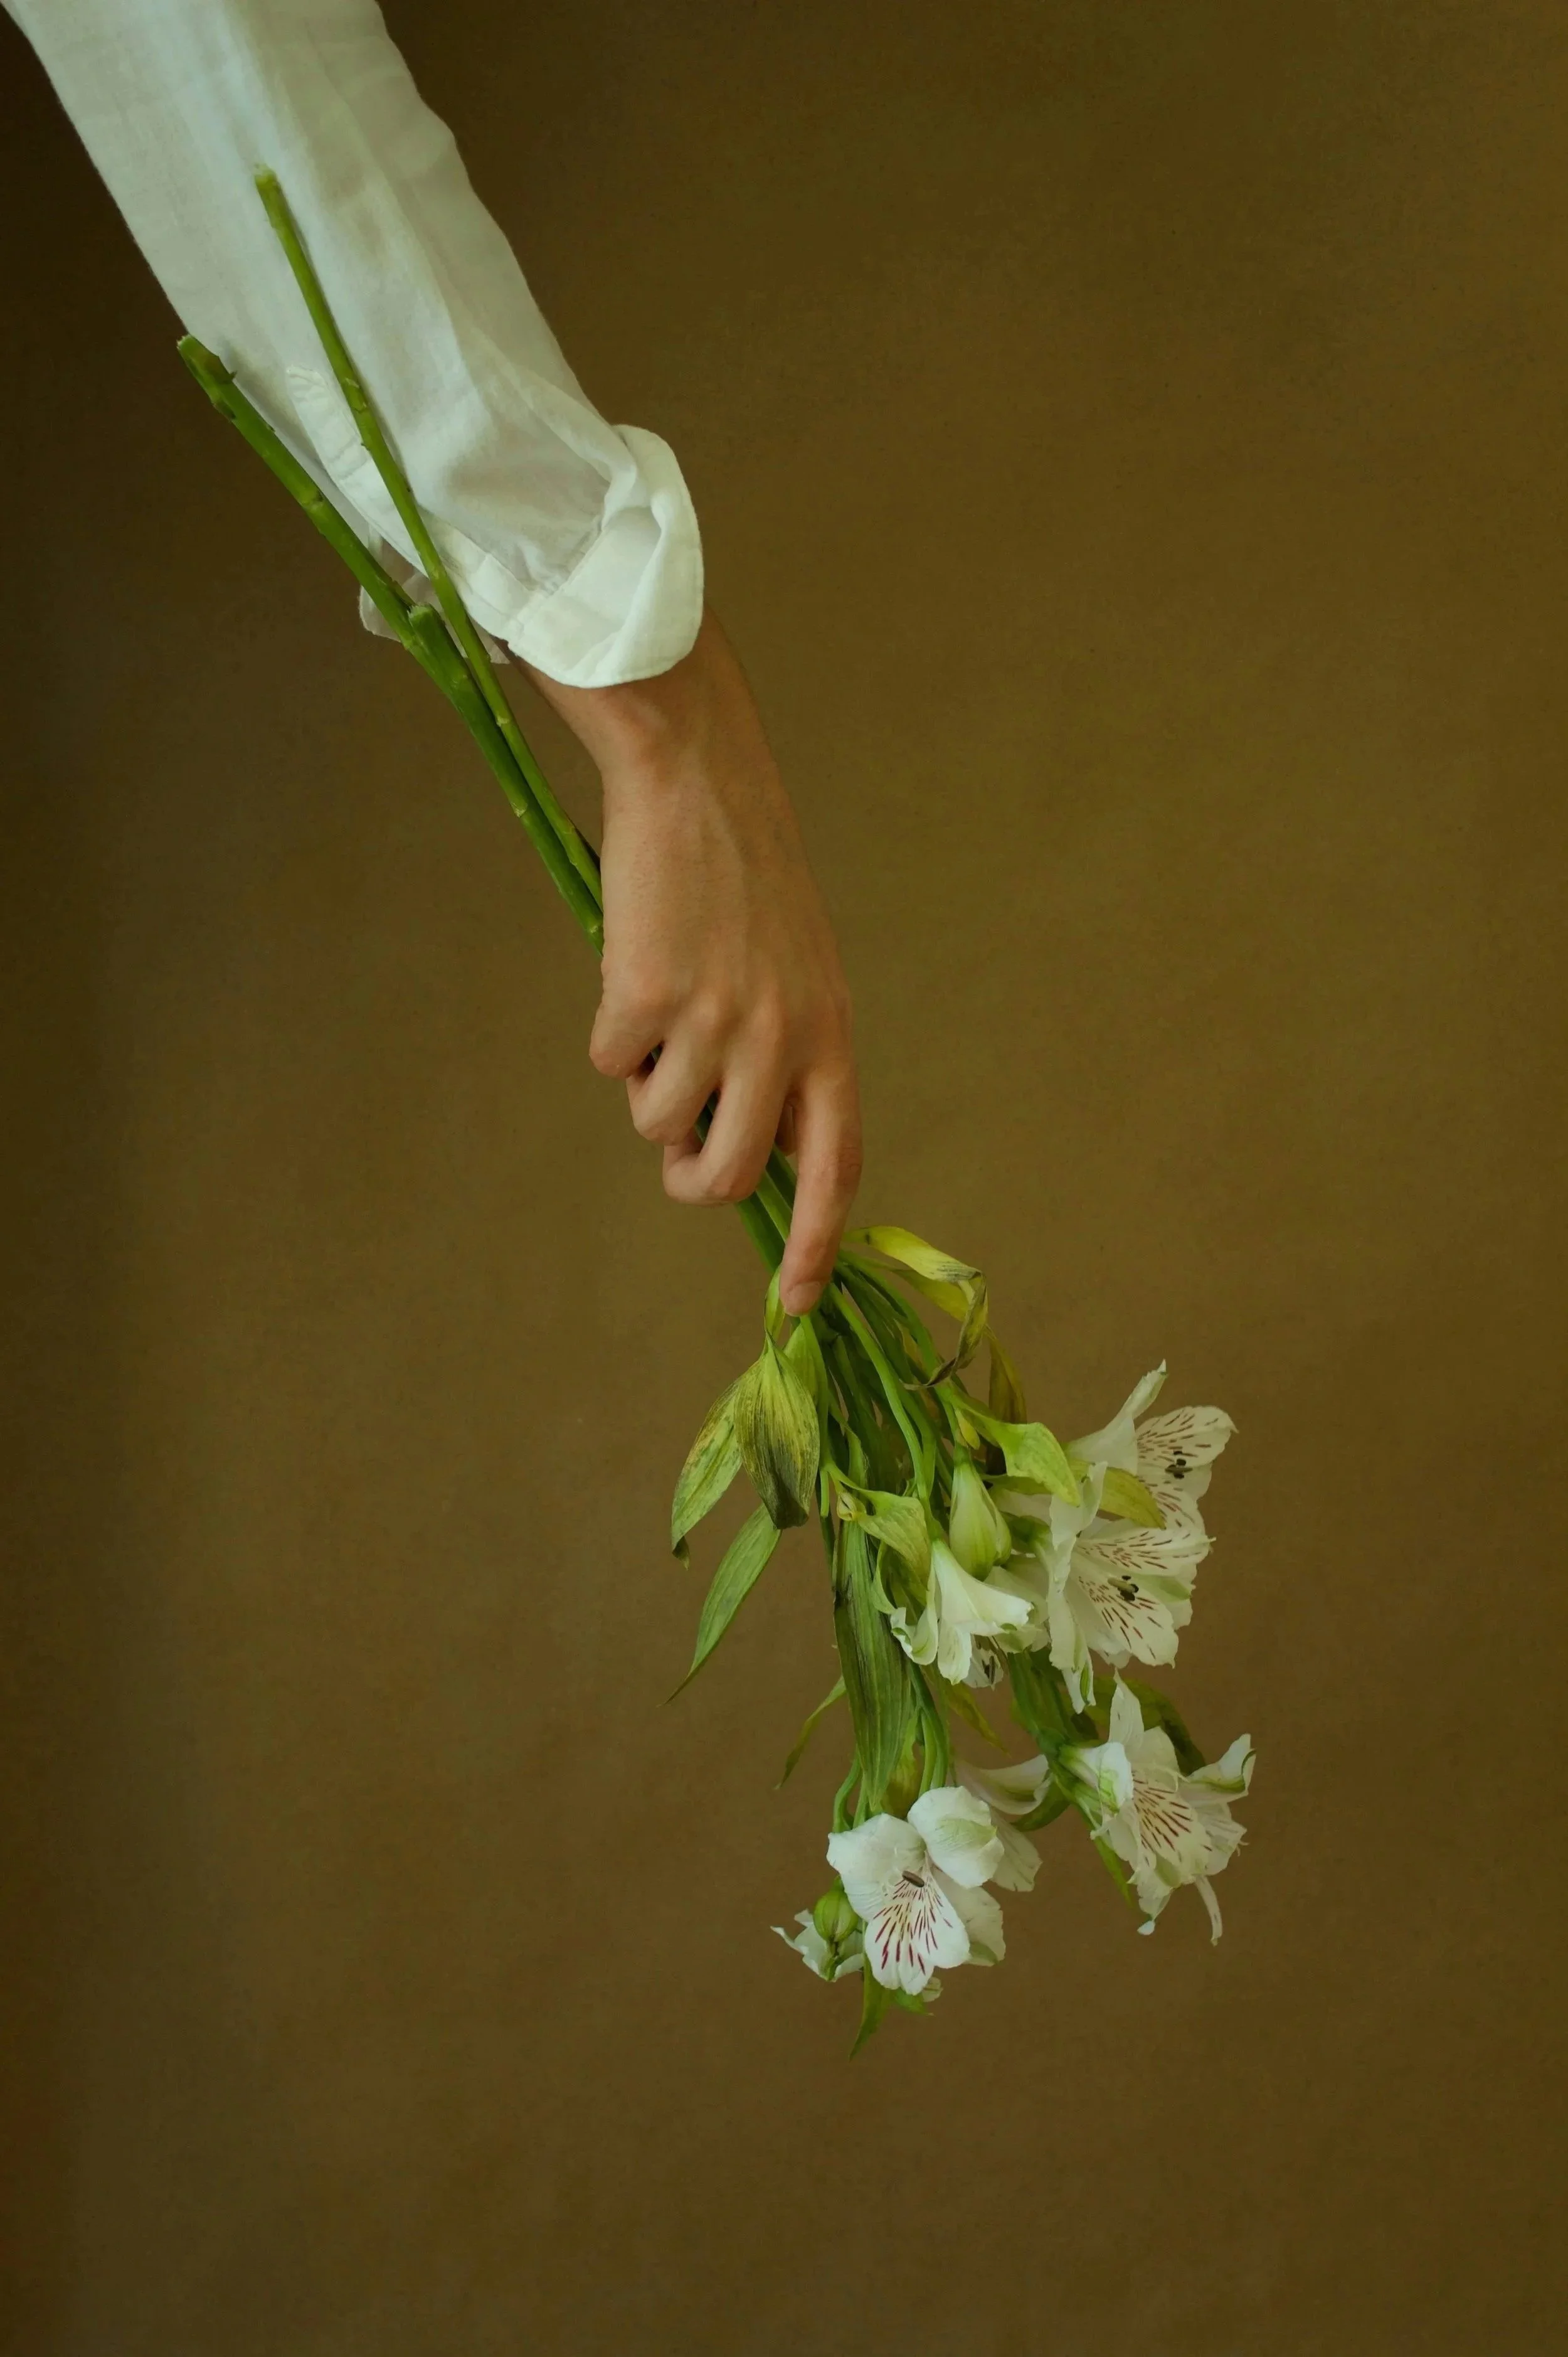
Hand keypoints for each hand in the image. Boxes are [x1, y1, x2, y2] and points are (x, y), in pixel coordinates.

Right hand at [517, 604, 860, 1314]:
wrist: (699, 784)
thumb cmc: (749, 885)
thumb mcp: (801, 975)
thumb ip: (787, 1064)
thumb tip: (741, 1156)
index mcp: (833, 1038)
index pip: (836, 1169)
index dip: (814, 1246)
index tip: (795, 1304)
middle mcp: (782, 1040)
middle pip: (728, 1175)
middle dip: (691, 1178)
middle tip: (676, 1147)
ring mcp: (714, 1022)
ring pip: (657, 1125)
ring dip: (645, 1089)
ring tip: (661, 1012)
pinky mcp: (647, 998)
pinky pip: (609, 1064)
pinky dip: (609, 1033)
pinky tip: (633, 969)